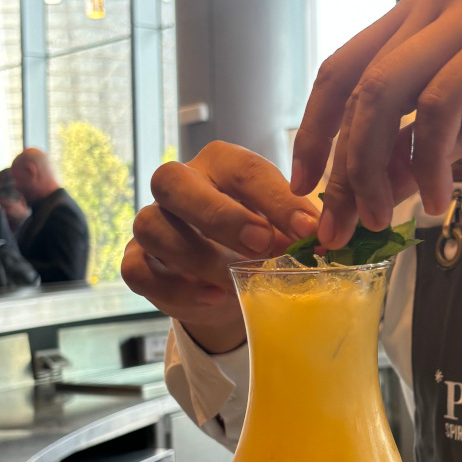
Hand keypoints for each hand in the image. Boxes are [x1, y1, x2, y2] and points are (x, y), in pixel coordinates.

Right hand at [122, 142, 319, 353]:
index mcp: (220, 164)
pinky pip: (138, 270)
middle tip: (262, 245)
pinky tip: (212, 297)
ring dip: (198, 258)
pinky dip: (176, 287)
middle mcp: (179, 184)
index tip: (309, 230)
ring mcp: (152, 221)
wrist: (224, 284)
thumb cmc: (257, 241)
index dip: (276, 199)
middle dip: (219, 215)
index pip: (243, 169)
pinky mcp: (136, 260)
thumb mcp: (281, 228)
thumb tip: (325, 237)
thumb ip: (297, 227)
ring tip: (236, 284)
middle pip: (173, 181)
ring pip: (152, 226)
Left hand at [291, 0, 461, 248]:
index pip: (345, 69)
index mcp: (425, 12)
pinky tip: (441, 202)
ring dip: (373, 168)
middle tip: (335, 225)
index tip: (308, 188)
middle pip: (352, 83)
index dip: (315, 131)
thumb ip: (430, 144)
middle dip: (334, 162)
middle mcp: (437, 1)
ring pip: (385, 93)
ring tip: (382, 221)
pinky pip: (442, 106)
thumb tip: (378, 188)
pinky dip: (432, 162)